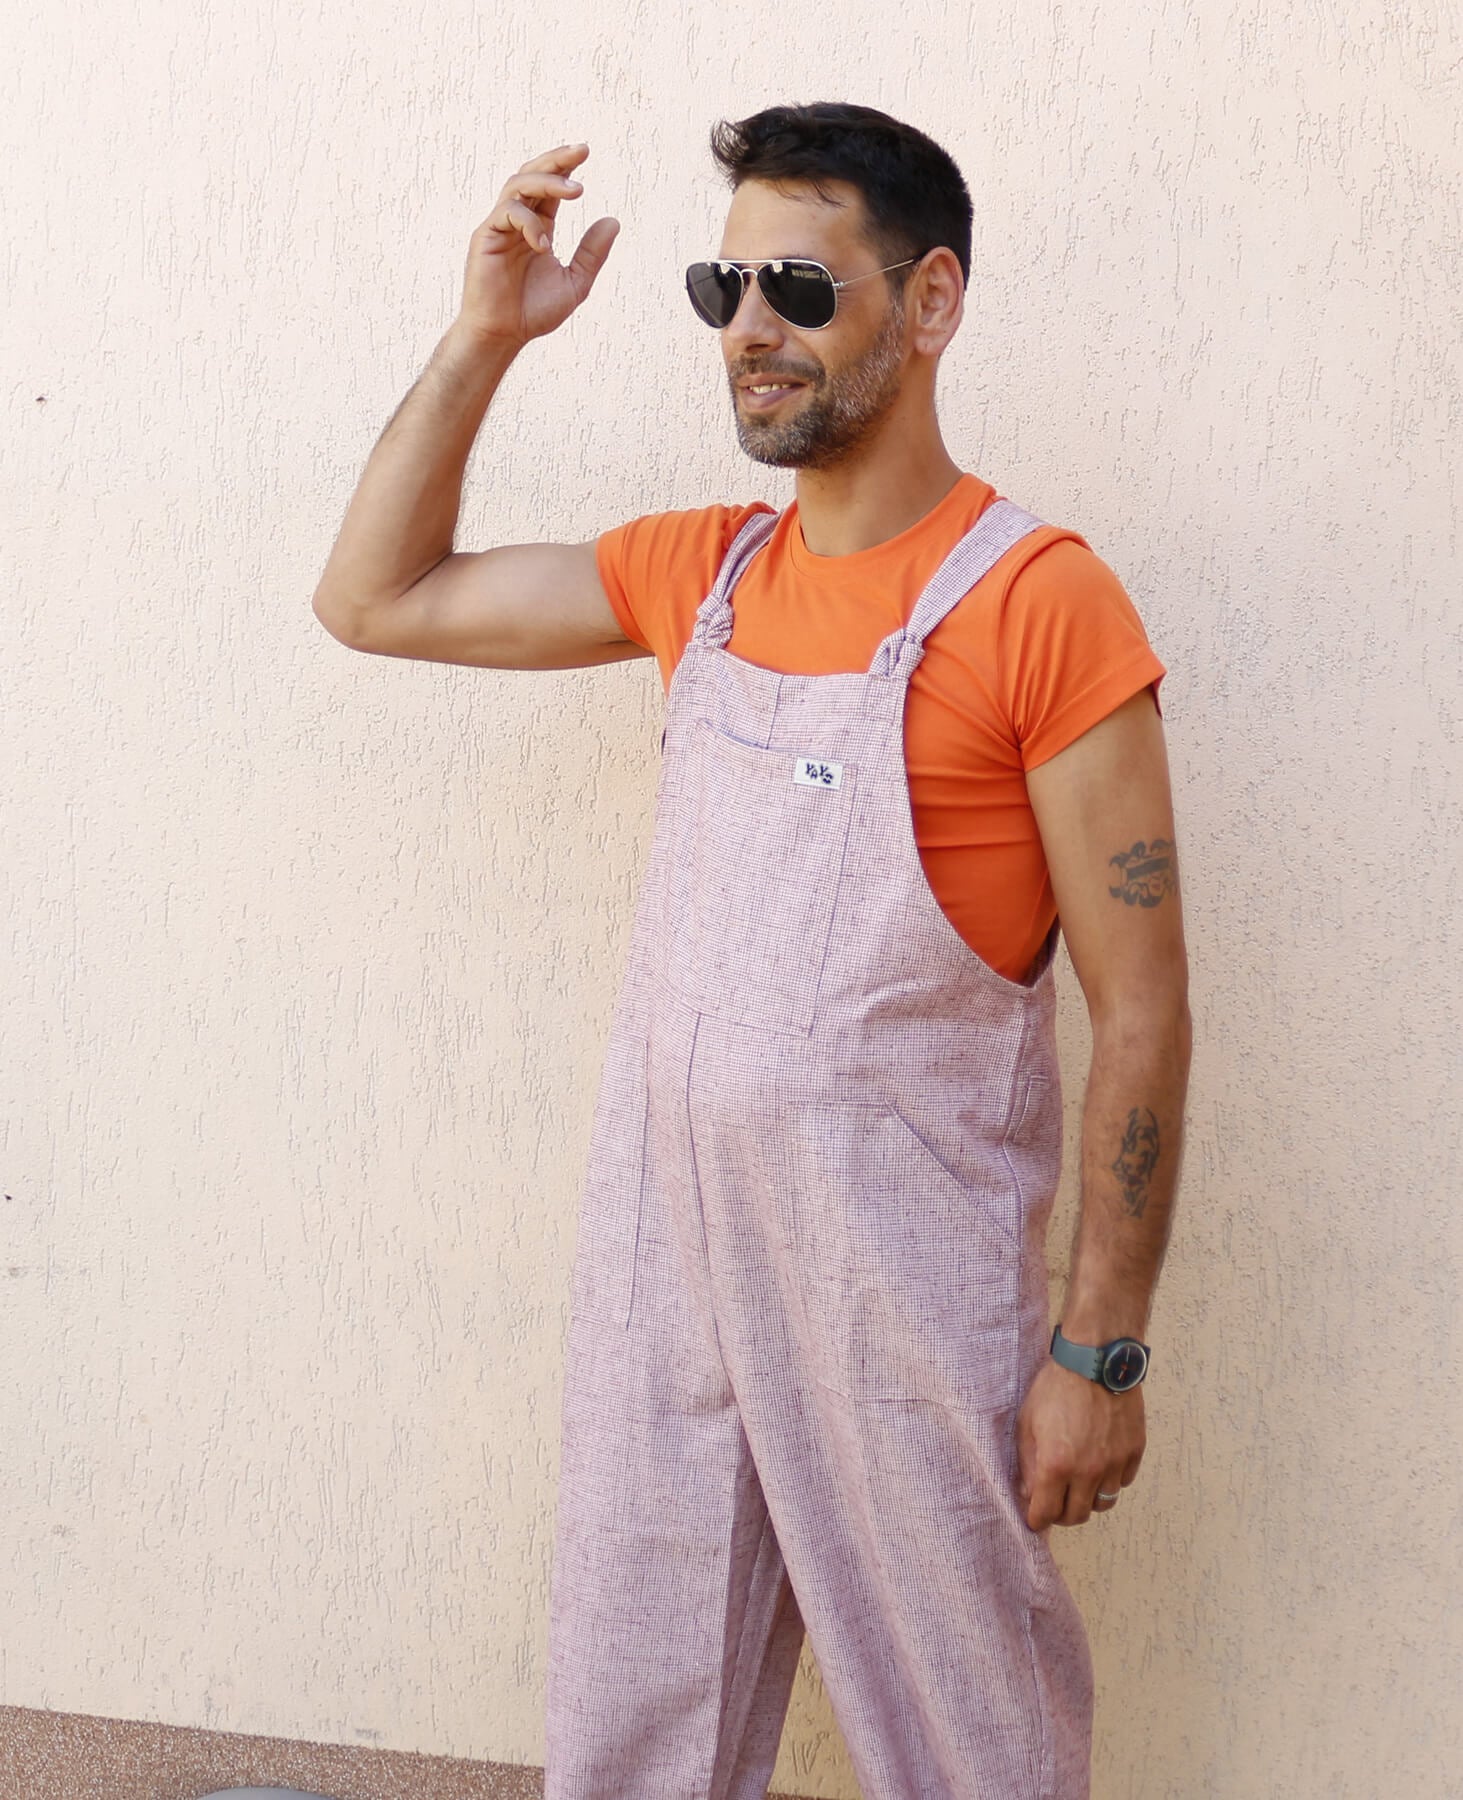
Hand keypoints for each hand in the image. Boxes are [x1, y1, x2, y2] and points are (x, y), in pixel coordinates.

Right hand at [457, 143, 619, 350]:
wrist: (504, 335)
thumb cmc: (533, 311)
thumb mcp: (575, 282)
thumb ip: (592, 253)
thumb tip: (613, 221)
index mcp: (538, 227)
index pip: (550, 188)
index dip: (566, 168)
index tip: (586, 153)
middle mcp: (517, 221)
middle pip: (532, 175)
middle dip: (557, 160)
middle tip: (582, 151)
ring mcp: (499, 227)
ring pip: (518, 185)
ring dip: (547, 181)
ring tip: (575, 191)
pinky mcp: (485, 237)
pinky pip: (507, 213)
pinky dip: (529, 222)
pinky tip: (544, 243)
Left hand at [1015, 1357, 1144, 1529]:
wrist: (1096, 1360)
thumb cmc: (1056, 1386)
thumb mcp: (1028, 1421)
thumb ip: (1027, 1462)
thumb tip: (1029, 1492)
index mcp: (1056, 1465)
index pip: (1046, 1513)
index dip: (1036, 1520)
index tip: (1034, 1518)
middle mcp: (1088, 1471)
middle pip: (1077, 1516)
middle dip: (1061, 1515)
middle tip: (1054, 1502)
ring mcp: (1114, 1464)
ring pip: (1103, 1504)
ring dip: (1087, 1499)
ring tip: (1078, 1483)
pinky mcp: (1134, 1452)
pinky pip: (1122, 1482)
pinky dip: (1110, 1480)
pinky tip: (1100, 1464)